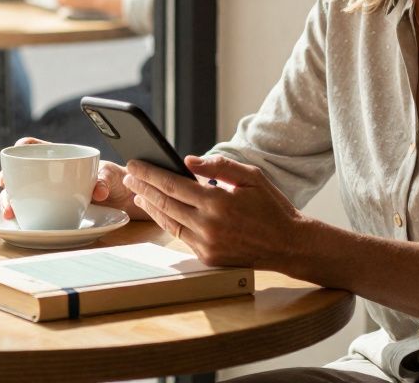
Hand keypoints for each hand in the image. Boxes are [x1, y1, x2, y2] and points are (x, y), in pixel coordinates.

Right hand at [0, 137, 149, 221]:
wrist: (124, 201)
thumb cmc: (116, 179)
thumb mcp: (112, 175)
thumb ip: (105, 178)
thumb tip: (99, 190)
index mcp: (59, 158)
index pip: (32, 147)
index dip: (20, 150)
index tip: (15, 159)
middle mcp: (47, 176)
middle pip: (18, 175)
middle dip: (8, 184)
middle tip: (7, 192)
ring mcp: (46, 195)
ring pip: (19, 196)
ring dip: (10, 203)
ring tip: (11, 213)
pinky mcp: (49, 212)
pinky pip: (30, 213)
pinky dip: (22, 218)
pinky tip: (20, 223)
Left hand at [122, 155, 302, 267]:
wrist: (288, 244)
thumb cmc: (272, 207)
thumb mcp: (252, 176)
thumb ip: (219, 166)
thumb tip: (187, 161)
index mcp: (218, 202)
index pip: (173, 184)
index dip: (150, 173)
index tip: (135, 164)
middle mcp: (208, 225)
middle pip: (165, 202)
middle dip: (144, 186)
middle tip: (129, 175)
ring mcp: (206, 244)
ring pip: (168, 221)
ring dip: (150, 205)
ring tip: (138, 192)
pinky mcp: (208, 257)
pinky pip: (180, 236)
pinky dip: (167, 221)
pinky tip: (160, 211)